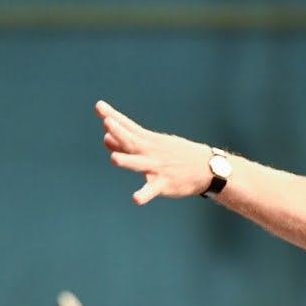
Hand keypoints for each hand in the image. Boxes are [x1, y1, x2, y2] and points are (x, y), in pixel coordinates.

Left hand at [96, 100, 213, 204]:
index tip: (98, 106)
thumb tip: (105, 138)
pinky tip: (136, 199)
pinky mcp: (164, 183)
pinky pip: (152, 190)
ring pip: (139, 164)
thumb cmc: (176, 155)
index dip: (113, 116)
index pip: (128, 126)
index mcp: (148, 141)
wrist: (206, 168)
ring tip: (114, 158)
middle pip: (132, 141)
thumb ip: (128, 144)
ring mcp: (157, 167)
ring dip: (127, 160)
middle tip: (107, 122)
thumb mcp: (153, 146)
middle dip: (119, 132)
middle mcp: (151, 151)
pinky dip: (144, 194)